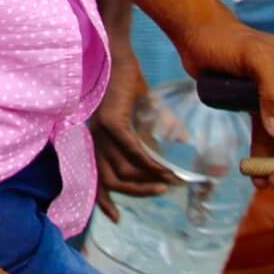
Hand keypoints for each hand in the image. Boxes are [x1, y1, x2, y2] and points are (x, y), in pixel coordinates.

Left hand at [92, 41, 180, 220]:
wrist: (118, 53)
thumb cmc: (128, 81)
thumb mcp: (142, 112)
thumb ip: (154, 132)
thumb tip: (180, 141)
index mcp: (95, 139)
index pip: (93, 178)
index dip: (103, 201)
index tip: (116, 220)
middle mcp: (93, 139)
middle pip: (111, 181)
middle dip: (137, 193)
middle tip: (163, 192)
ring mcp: (100, 131)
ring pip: (123, 171)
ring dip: (149, 181)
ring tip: (170, 182)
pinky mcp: (112, 122)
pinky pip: (133, 152)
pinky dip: (150, 164)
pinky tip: (165, 170)